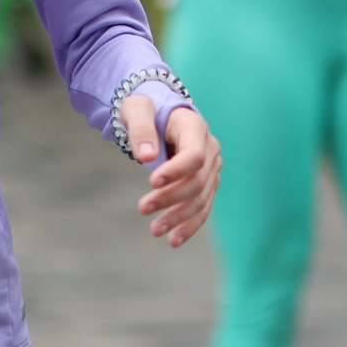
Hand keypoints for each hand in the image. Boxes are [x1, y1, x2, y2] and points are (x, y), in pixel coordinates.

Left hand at [122, 97, 218, 247]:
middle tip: (143, 208)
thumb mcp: (136, 108)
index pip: (194, 154)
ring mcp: (210, 166)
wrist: (158, 110)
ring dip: (180, 217)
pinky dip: (190, 224)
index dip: (176, 171)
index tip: (151, 183)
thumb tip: (147, 156)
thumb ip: (140, 128)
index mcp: (194, 125)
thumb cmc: (146, 107)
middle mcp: (209, 147)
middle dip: (171, 198)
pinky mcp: (205, 182)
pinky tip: (174, 240)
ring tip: (155, 230)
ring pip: (201, 198)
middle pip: (197, 180)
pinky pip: (202, 206)